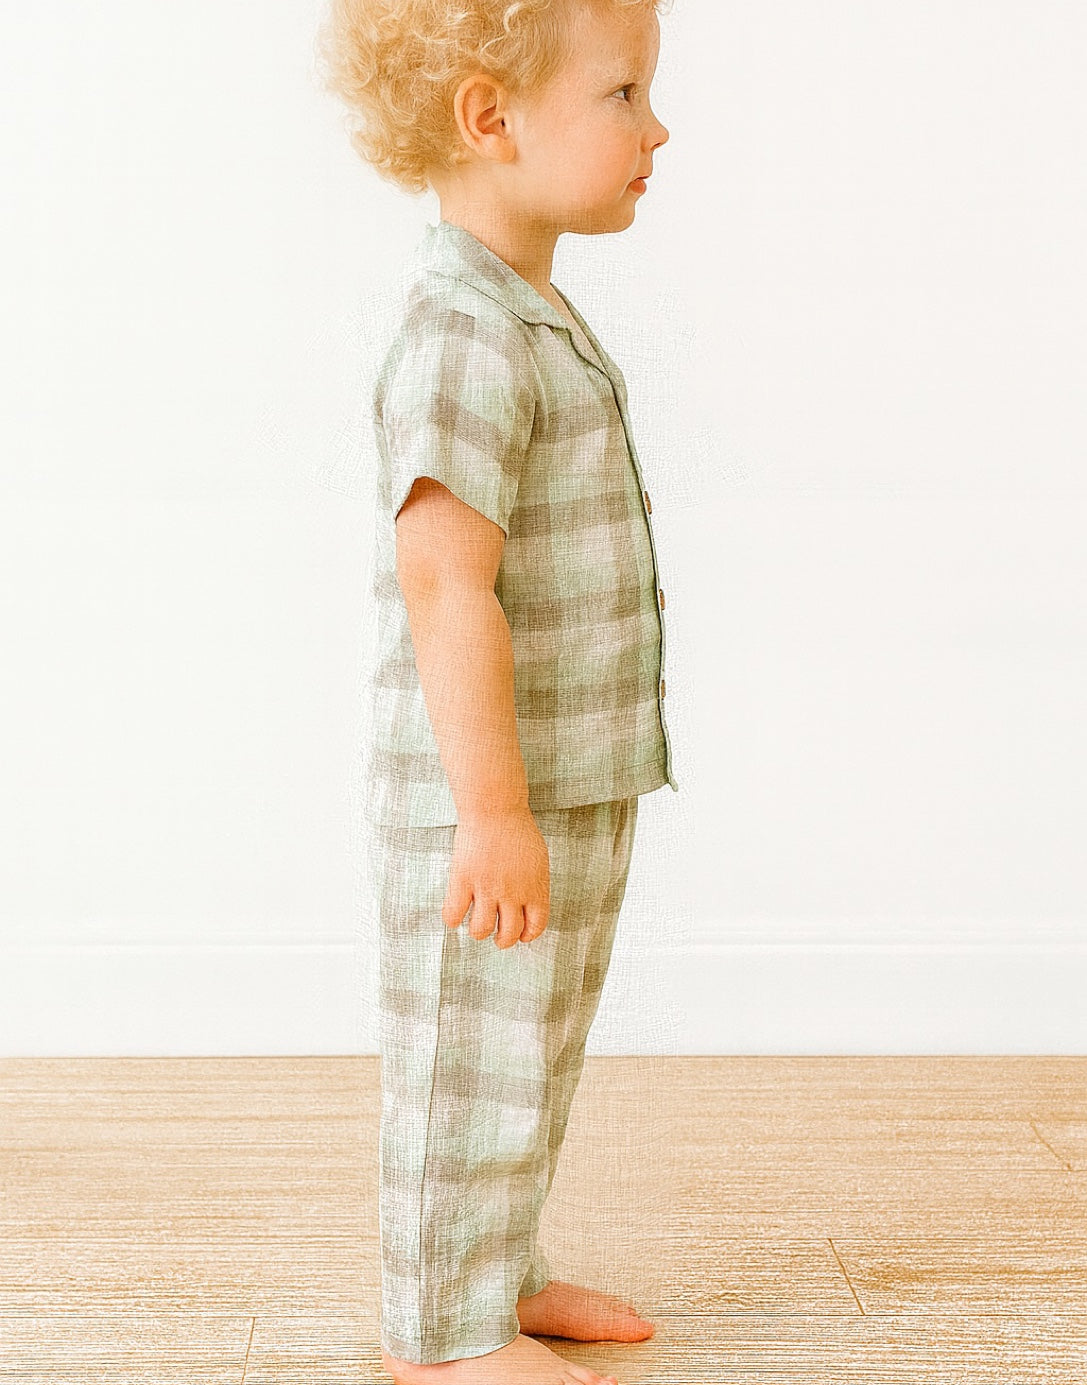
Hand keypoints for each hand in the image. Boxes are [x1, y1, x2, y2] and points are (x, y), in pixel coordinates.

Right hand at [442, 806, 550, 948]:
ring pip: (481, 930)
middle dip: (503, 941)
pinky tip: (455, 913)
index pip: (536, 926)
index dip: (527, 936)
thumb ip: (535, 885)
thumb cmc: (517, 829)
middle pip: (509, 934)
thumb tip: (529, 907)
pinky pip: (453, 914)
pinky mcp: (463, 880)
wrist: (495, 807)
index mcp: (535, 888)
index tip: (521, 936)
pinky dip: (452, 919)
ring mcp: (487, 887)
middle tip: (496, 935)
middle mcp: (512, 892)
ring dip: (478, 932)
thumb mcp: (538, 860)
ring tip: (476, 924)